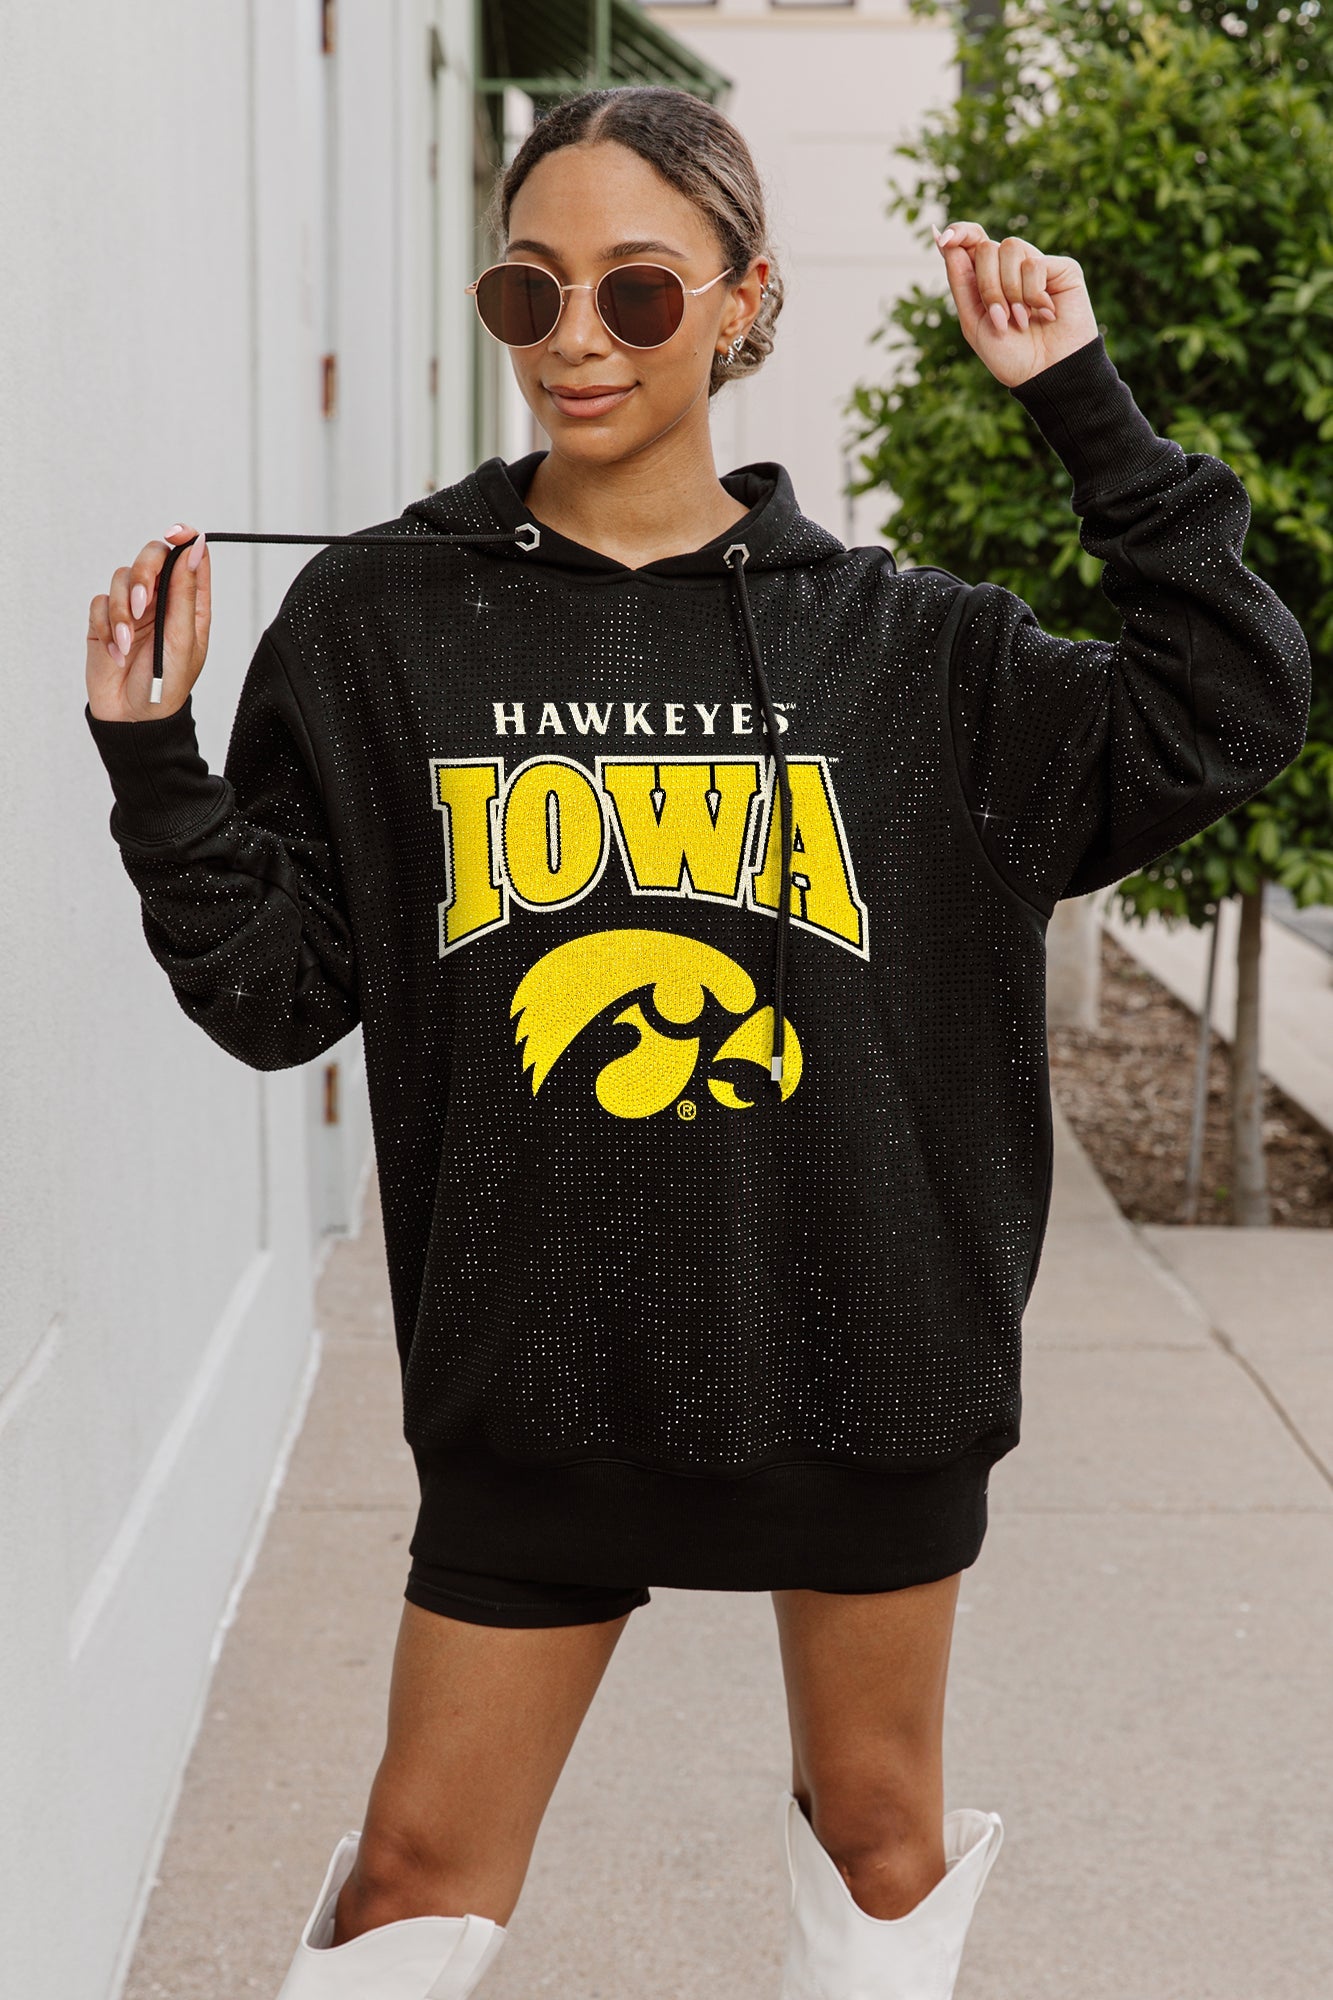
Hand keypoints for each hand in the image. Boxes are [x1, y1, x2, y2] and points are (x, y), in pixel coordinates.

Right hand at [86, 524, 210, 721]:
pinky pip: (100, 603)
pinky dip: (107, 628)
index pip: (190, 558)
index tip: (175, 534)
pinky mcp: (106, 620)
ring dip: (122, 613)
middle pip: (151, 557)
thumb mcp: (182, 639)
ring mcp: (133, 609)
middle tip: (141, 605)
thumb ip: (185, 592)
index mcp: (189, 605)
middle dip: (143, 575)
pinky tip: (116, 652)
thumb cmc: (166, 686)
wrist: (132, 717)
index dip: (184, 539)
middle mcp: (162, 601)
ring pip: (121, 579)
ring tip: (128, 646)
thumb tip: (194, 548)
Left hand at [932, 222, 1098, 387]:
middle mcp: (1011, 268)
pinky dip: (1033, 294)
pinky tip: (1045, 313)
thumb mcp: (973, 321)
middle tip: (1001, 319)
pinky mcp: (1062, 268)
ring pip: (1009, 248)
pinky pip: (1034, 263)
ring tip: (1022, 320)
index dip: (960, 233)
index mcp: (988, 279)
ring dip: (1010, 291)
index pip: (972, 240)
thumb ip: (960, 281)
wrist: (1046, 375)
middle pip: (985, 248)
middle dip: (988, 286)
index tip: (944, 239)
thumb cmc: (1010, 355)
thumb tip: (943, 239)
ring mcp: (1037, 265)